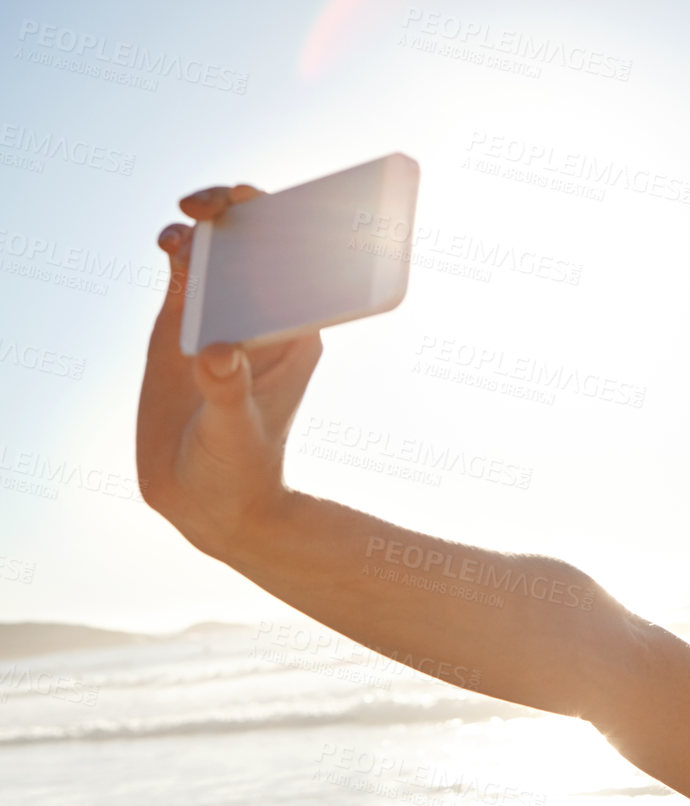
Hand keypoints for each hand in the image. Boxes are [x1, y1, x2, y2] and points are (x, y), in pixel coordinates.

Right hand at [136, 184, 322, 555]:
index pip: (302, 268)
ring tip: (187, 222)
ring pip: (218, 252)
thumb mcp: (237, 432)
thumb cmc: (239, 469)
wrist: (207, 498)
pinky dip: (176, 248)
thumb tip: (217, 352)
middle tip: (218, 204)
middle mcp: (261, 316)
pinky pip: (183, 271)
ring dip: (205, 226)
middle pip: (259, 247)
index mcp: (295, 333)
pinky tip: (168, 241)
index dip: (293, 229)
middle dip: (243, 212)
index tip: (270, 214)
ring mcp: (222, 316)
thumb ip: (228, 392)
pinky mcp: (182, 323)